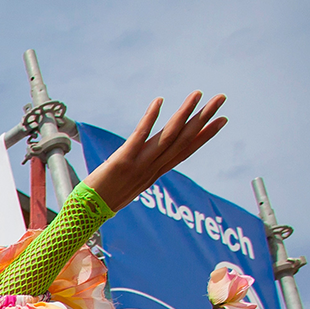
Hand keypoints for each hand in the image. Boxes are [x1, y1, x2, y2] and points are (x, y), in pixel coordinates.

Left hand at [81, 91, 227, 210]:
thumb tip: (149, 161)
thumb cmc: (104, 199)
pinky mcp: (122, 161)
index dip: (205, 136)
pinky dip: (150, 118)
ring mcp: (139, 165)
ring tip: (197, 94)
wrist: (86, 214)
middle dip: (204, 118)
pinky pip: (139, 136)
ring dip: (184, 113)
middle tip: (220, 99)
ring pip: (168, 137)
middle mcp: (152, 168)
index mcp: (155, 173)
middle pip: (184, 140)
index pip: (186, 151)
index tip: (222, 120)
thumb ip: (142, 170)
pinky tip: (159, 101)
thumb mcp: (129, 185)